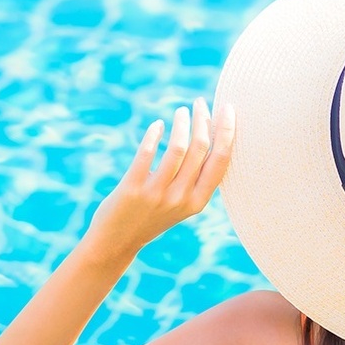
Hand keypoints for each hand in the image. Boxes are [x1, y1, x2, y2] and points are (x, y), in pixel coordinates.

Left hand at [86, 96, 236, 257]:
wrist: (117, 241)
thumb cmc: (151, 216)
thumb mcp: (181, 204)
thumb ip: (196, 180)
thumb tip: (209, 139)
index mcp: (198, 202)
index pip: (221, 161)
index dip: (227, 131)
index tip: (228, 108)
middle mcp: (180, 198)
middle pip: (200, 149)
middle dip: (203, 119)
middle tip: (199, 103)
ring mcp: (156, 194)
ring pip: (178, 148)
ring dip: (181, 123)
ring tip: (180, 111)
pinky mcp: (132, 188)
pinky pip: (147, 153)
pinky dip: (154, 134)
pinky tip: (157, 125)